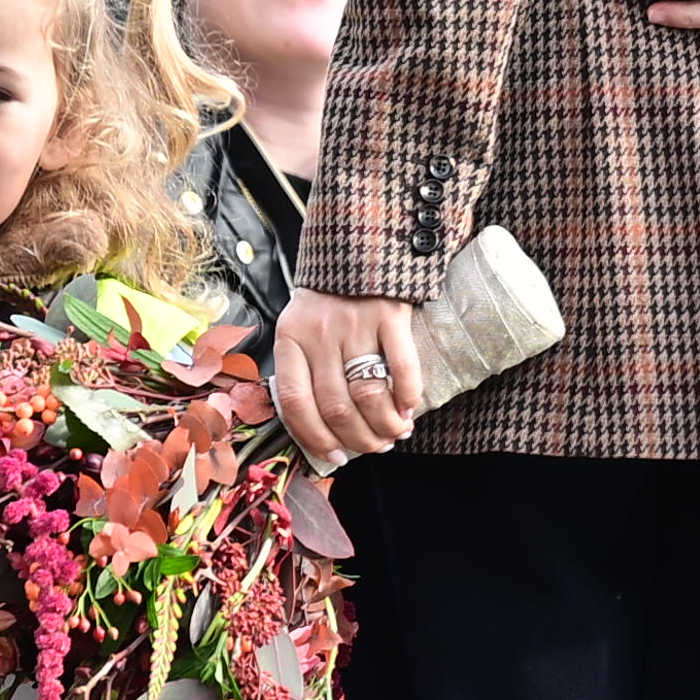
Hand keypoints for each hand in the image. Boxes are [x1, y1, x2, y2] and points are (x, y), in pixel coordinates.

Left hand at [271, 287, 424, 469]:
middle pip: (336, 406)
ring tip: (395, 434)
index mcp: (290, 339)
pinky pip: (402, 367)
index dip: (316, 437)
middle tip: (375, 448)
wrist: (357, 242)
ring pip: (368, 394)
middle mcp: (319, 333)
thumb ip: (305, 369)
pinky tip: (410, 409)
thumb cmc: (327, 298)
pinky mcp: (390, 313)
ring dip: (384, 424)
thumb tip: (327, 430)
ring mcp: (354, 323)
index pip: (296, 402)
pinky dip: (408, 396)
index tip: (336, 456)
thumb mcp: (300, 327)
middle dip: (358, 439)